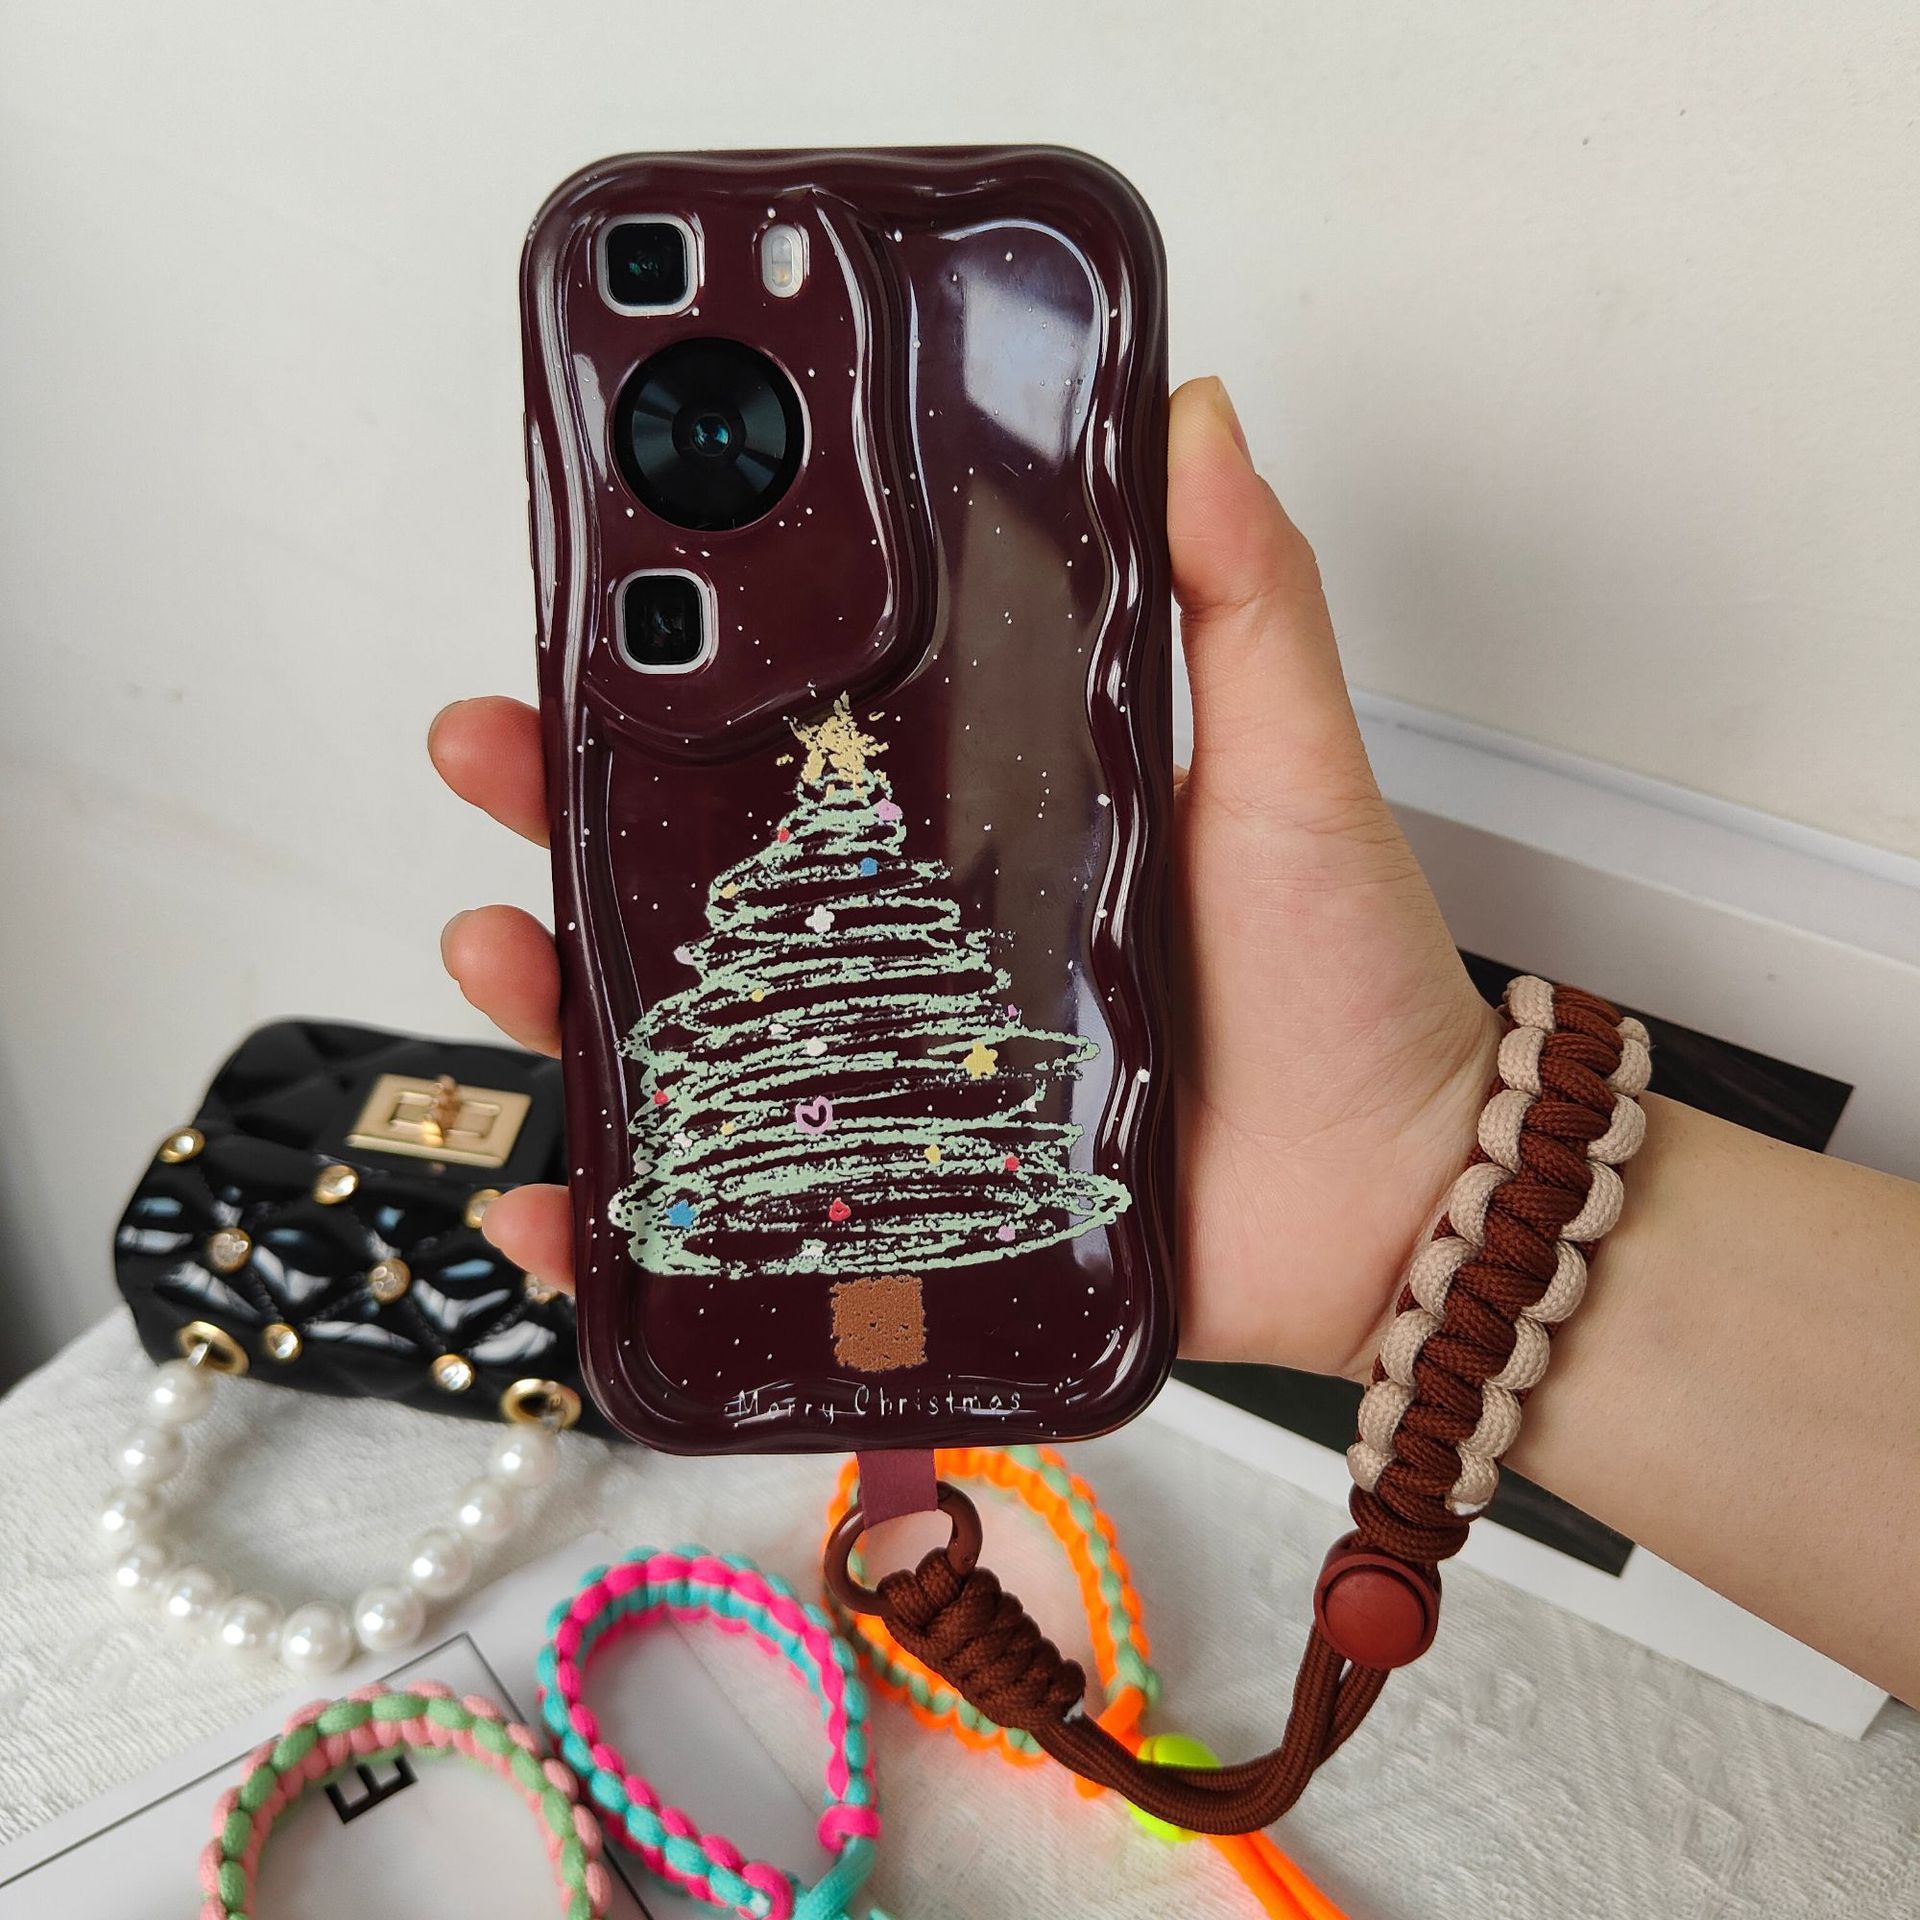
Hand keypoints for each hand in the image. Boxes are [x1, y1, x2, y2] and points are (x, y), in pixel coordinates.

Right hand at [429, 377, 1497, 1378]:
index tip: (592, 623)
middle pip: (702, 874)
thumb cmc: (1347, 992)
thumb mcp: (1290, 771)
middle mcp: (918, 949)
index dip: (681, 685)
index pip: (799, 742)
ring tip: (504, 950)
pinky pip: (728, 1216)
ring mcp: (894, 1082)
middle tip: (490, 758)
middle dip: (569, 812)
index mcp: (984, 828)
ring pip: (684, 1033)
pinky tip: (558, 1202)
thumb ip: (1244, 602)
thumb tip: (1194, 412)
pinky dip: (628, 1220)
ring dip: (564, 992)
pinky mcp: (898, 1206)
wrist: (1394, 1209)